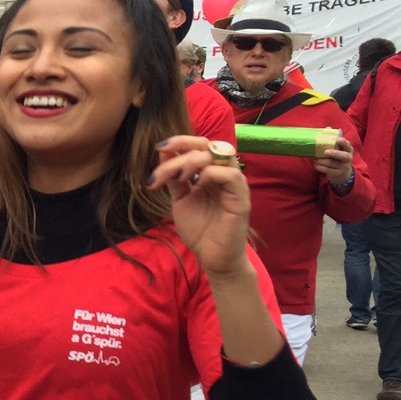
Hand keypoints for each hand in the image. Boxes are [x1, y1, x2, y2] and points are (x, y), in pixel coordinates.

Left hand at [150, 135, 252, 277]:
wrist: (212, 257)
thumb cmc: (200, 230)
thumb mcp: (180, 199)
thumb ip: (175, 178)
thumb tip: (164, 152)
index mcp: (209, 173)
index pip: (199, 146)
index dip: (180, 142)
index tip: (159, 147)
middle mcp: (223, 174)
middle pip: (208, 144)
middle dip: (184, 144)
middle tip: (163, 154)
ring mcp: (234, 185)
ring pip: (220, 155)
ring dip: (194, 159)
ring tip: (179, 176)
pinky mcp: (241, 198)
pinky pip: (231, 175)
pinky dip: (211, 173)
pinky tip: (197, 183)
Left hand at [316, 134, 354, 185]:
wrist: (342, 174)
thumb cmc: (337, 158)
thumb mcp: (338, 149)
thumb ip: (332, 139)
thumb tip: (328, 128)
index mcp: (348, 150)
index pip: (347, 145)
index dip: (343, 142)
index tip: (337, 140)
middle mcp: (347, 158)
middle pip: (343, 156)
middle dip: (334, 153)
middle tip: (325, 151)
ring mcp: (343, 167)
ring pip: (332, 163)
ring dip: (322, 161)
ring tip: (315, 159)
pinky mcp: (337, 174)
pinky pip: (328, 170)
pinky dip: (320, 167)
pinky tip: (316, 164)